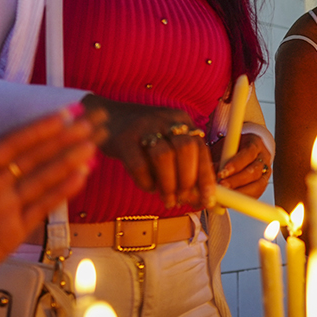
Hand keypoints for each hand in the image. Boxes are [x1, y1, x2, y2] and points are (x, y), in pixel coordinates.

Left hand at [0, 106, 105, 295]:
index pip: (11, 146)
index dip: (36, 130)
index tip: (61, 115)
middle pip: (35, 158)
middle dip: (62, 141)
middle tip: (89, 124)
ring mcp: (8, 206)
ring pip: (44, 179)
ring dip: (68, 163)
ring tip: (92, 148)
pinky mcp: (16, 229)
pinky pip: (43, 207)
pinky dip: (62, 192)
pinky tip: (81, 178)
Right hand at [82, 94, 214, 208]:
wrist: (108, 117)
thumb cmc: (144, 138)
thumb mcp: (167, 141)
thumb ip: (184, 164)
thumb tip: (200, 197)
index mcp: (181, 119)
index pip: (201, 148)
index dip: (206, 176)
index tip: (208, 199)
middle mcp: (165, 119)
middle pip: (185, 149)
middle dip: (187, 180)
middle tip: (183, 199)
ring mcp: (143, 126)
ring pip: (164, 156)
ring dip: (169, 184)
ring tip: (168, 199)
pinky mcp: (123, 138)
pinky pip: (138, 164)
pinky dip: (146, 182)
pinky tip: (149, 187)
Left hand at [212, 134, 270, 198]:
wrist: (245, 151)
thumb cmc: (232, 148)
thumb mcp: (224, 148)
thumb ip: (219, 157)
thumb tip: (209, 169)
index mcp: (255, 144)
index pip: (248, 153)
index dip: (235, 164)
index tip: (221, 173)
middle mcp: (263, 158)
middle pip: (254, 172)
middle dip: (236, 181)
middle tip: (221, 186)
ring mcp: (266, 173)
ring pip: (257, 185)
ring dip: (239, 192)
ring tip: (224, 197)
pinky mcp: (263, 185)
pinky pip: (256, 195)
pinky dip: (242, 200)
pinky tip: (229, 202)